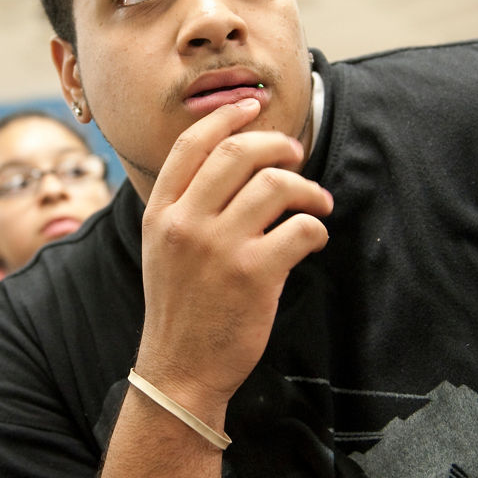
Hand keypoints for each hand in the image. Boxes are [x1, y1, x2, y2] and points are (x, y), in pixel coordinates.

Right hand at [136, 97, 331, 414]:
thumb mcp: (161, 249)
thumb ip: (184, 206)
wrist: (179, 370)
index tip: (252, 106)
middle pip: (238, 153)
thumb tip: (231, 161)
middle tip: (295, 155)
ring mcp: (219, 247)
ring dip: (308, 188)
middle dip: (277, 145)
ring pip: (276, 184)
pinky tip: (313, 239)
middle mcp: (185, 222)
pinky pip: (301, 228)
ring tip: (316, 203)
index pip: (192, 144)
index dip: (226, 117)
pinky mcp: (254, 274)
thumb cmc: (179, 308)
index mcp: (160, 213)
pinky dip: (316, 227)